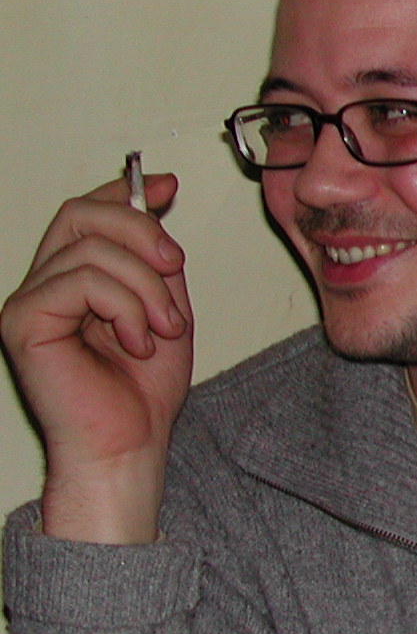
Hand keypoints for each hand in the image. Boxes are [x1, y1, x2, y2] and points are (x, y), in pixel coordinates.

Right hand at [0, 173, 192, 542]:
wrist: (128, 445)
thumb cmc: (143, 391)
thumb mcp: (165, 307)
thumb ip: (155, 259)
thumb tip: (157, 195)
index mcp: (74, 279)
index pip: (87, 214)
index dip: (125, 192)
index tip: (169, 187)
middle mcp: (43, 283)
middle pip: (82, 214)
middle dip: (140, 230)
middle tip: (176, 265)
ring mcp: (27, 300)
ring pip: (90, 251)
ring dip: (145, 287)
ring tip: (162, 329)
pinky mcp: (23, 320)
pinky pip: (81, 282)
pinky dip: (125, 307)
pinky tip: (137, 342)